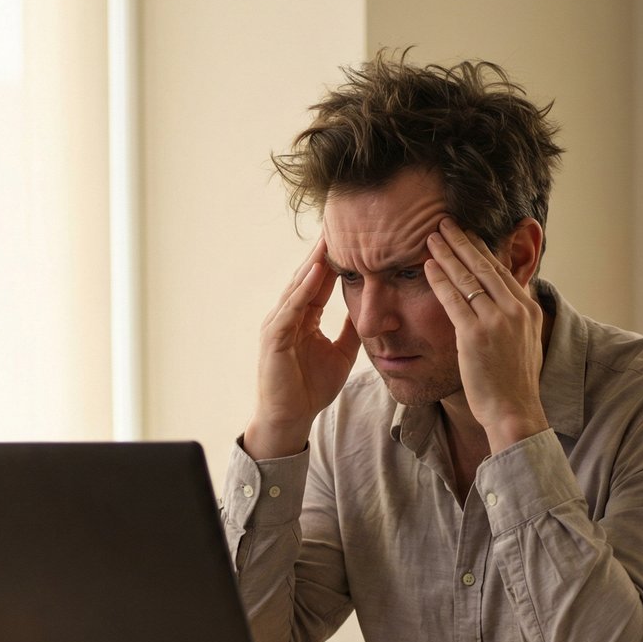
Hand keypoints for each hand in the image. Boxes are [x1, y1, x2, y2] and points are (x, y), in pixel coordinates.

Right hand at [244, 236, 360, 459]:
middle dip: (322, 251)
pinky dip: (304, 288)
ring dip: (313, 261)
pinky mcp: (274, 338)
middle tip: (340, 222)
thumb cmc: (310, 390)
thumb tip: (368, 312)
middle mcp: (286, 316)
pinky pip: (291, 307)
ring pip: (298, 286)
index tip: (352, 237)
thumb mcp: (341, 354)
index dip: (334, 260)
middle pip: (307, 277)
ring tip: (330, 237)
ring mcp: (277, 324)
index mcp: (302, 319)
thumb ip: (350, 331)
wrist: (290, 419)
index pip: (319, 282)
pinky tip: (317, 270)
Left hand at [423, 217, 549, 450]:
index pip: (501, 270)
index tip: (466, 233)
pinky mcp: (475, 334)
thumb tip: (510, 303)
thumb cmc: (514, 384)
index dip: (481, 249)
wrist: (514, 411)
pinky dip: (439, 279)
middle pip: (484, 266)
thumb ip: (516, 320)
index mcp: (528, 309)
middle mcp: (515, 309)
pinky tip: (427, 265)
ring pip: (468, 278)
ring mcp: (496, 321)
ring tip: (431, 237)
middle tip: (444, 223)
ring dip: (447, 254)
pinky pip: (453, 299)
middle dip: (462, 242)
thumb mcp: (525, 344)